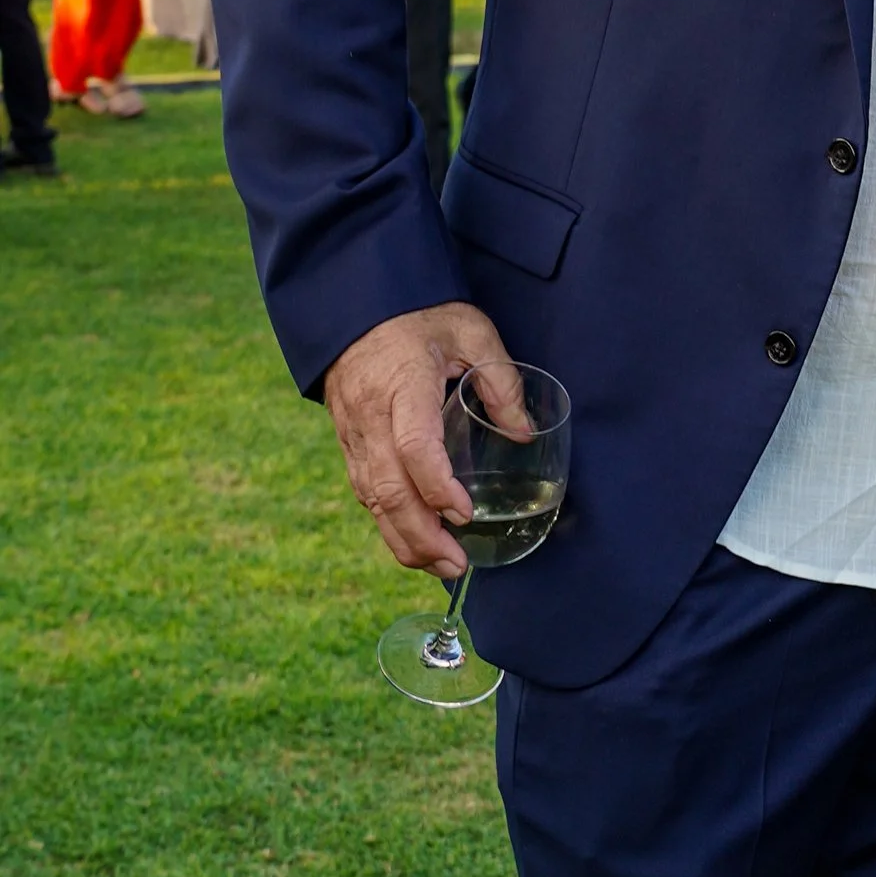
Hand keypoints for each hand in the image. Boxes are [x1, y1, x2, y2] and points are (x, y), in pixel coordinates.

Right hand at [322, 303, 526, 580]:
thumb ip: (501, 379)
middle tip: (456, 565)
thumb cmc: (420, 315)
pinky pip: (364, 492)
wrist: (356, 307)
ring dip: (404, 539)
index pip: (412, 446)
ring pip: (371, 499)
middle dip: (420, 534)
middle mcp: (369, 416)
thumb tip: (525, 432)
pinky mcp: (348, 444)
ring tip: (442, 568)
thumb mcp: (470, 330)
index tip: (464, 514)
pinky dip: (389, 524)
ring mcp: (353, 433)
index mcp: (401, 383)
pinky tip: (416, 544)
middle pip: (386, 488)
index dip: (436, 486)